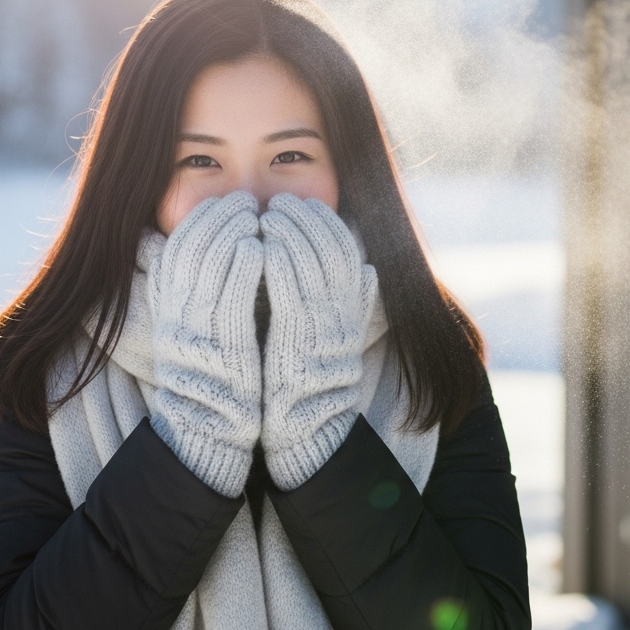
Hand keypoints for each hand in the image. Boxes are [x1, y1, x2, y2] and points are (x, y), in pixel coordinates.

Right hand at [149, 191, 262, 496]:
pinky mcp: (221, 348)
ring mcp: (196, 332)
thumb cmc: (214, 374)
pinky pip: (228, 298)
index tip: (224, 201)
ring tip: (255, 212)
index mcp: (168, 309)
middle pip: (190, 248)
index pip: (176, 248)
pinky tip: (258, 246)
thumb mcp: (192, 328)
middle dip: (218, 217)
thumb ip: (192, 290)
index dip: (200, 219)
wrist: (211, 430)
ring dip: (231, 232)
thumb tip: (191, 249)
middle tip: (244, 199)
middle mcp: (175, 317)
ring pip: (207, 265)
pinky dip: (241, 267)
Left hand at [260, 193, 377, 489]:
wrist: (307, 428)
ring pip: (310, 264)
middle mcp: (344, 314)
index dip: (324, 221)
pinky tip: (259, 245)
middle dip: (303, 218)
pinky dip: (278, 263)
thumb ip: (355, 301)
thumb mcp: (339, 335)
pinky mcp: (298, 343)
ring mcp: (323, 328)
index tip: (301, 203)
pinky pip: (291, 292)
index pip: (346, 248)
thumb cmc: (314, 376)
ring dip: (288, 233)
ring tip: (264, 214)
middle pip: (329, 248)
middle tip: (278, 201)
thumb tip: (370, 269)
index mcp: (354, 308)